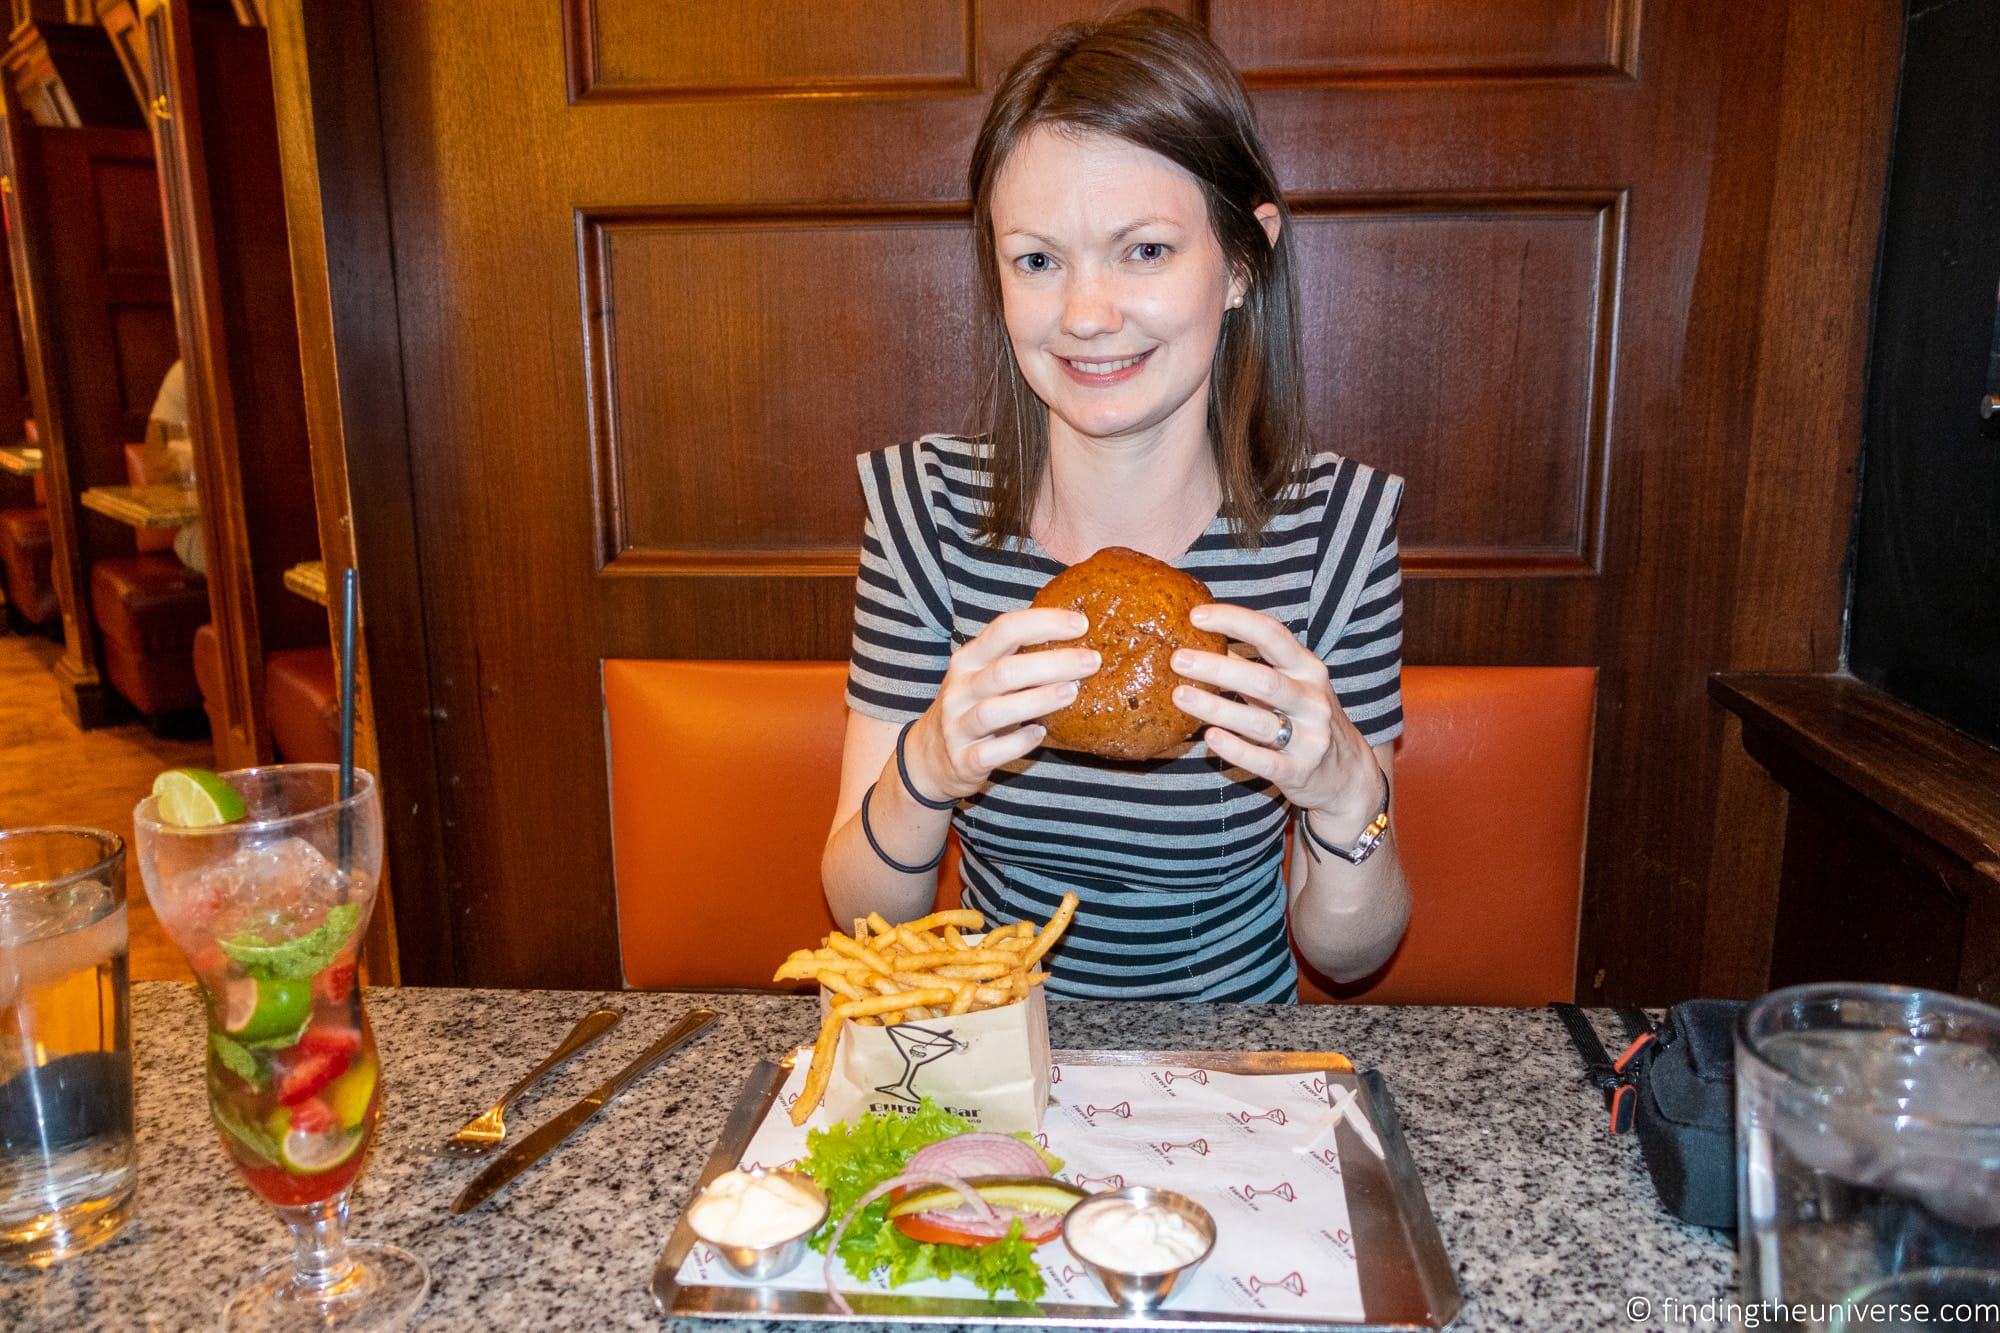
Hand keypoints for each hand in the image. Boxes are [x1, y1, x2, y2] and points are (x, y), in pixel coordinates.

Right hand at [907, 609, 1098, 799]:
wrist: (930, 757)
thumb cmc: (973, 706)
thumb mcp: (984, 674)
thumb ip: (1018, 657)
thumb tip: (1077, 635)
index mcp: (968, 660)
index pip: (1005, 629)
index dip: (1044, 623)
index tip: (1081, 624)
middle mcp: (960, 689)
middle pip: (1005, 671)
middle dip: (1052, 663)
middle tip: (1092, 661)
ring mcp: (958, 726)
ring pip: (995, 710)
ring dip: (1037, 700)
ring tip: (1072, 692)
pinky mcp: (964, 760)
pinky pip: (991, 752)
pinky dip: (1018, 743)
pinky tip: (1041, 733)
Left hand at [1169, 603, 1381, 827]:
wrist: (1348, 774)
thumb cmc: (1306, 719)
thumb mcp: (1290, 685)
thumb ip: (1252, 664)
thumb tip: (1202, 639)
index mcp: (1308, 669)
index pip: (1272, 635)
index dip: (1235, 621)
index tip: (1196, 616)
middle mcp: (1312, 699)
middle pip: (1263, 679)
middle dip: (1218, 667)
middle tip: (1178, 659)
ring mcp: (1310, 736)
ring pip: (1259, 721)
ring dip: (1216, 707)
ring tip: (1179, 696)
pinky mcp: (1299, 770)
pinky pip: (1264, 761)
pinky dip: (1236, 749)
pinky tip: (1210, 738)